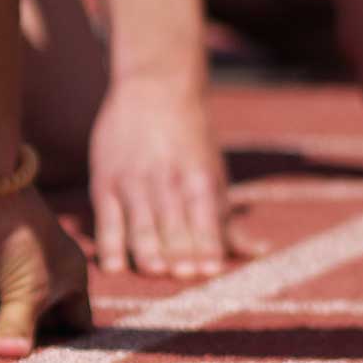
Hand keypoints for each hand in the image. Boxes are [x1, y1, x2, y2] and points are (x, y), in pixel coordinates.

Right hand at [84, 81, 253, 277]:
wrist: (155, 86)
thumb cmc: (191, 139)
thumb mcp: (214, 174)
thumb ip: (226, 219)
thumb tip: (256, 253)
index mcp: (199, 178)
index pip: (205, 218)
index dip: (207, 245)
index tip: (210, 270)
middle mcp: (167, 180)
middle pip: (174, 222)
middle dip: (180, 250)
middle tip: (183, 275)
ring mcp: (134, 181)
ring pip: (141, 221)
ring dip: (148, 247)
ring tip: (154, 271)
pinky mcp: (106, 182)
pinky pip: (107, 219)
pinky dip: (110, 243)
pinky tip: (114, 266)